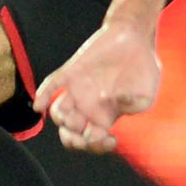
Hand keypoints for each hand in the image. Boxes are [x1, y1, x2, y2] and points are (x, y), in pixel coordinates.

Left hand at [34, 21, 161, 153]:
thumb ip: (135, 106)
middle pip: (71, 133)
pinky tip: (39, 104)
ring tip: (71, 117)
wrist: (134, 38)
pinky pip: (51, 85)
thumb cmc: (143, 68)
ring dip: (61, 121)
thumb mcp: (146, 94)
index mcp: (105, 116)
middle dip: (73, 141)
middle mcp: (89, 106)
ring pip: (58, 113)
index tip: (111, 139)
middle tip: (82, 137)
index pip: (92, 141)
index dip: (98, 147)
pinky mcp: (72, 71)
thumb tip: (118, 104)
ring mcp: (78, 90)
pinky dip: (43, 95)